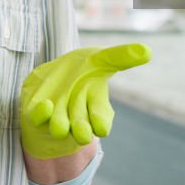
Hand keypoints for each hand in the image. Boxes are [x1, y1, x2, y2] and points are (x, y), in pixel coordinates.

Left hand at [20, 43, 151, 158]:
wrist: (51, 78)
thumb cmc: (83, 69)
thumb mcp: (102, 58)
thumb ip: (122, 56)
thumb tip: (147, 51)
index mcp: (95, 104)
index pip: (101, 119)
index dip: (100, 123)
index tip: (101, 128)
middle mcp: (77, 115)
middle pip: (81, 127)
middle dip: (81, 130)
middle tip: (82, 134)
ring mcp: (57, 115)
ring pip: (59, 126)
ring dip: (60, 126)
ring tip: (60, 126)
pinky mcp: (38, 112)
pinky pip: (39, 116)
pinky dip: (41, 112)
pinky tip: (45, 105)